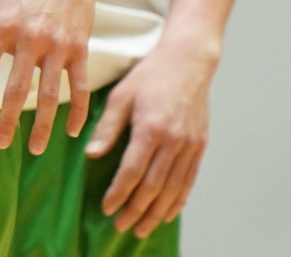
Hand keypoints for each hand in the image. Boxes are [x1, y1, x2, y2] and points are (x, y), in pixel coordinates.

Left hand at [0, 0, 104, 151]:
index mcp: (4, 26)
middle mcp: (31, 38)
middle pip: (17, 88)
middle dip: (7, 119)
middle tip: (0, 143)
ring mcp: (58, 46)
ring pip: (50, 94)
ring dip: (42, 124)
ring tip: (34, 147)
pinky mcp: (80, 49)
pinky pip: (80, 86)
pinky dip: (77, 111)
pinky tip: (72, 132)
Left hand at [89, 40, 215, 236]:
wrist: (188, 63)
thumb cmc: (149, 76)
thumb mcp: (121, 95)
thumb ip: (107, 127)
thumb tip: (90, 154)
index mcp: (150, 128)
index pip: (133, 170)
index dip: (120, 193)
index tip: (107, 209)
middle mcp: (173, 141)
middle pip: (154, 186)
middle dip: (137, 209)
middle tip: (122, 227)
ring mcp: (190, 145)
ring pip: (173, 188)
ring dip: (157, 212)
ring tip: (142, 228)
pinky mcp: (200, 146)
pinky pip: (189, 180)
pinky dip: (178, 200)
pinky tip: (167, 213)